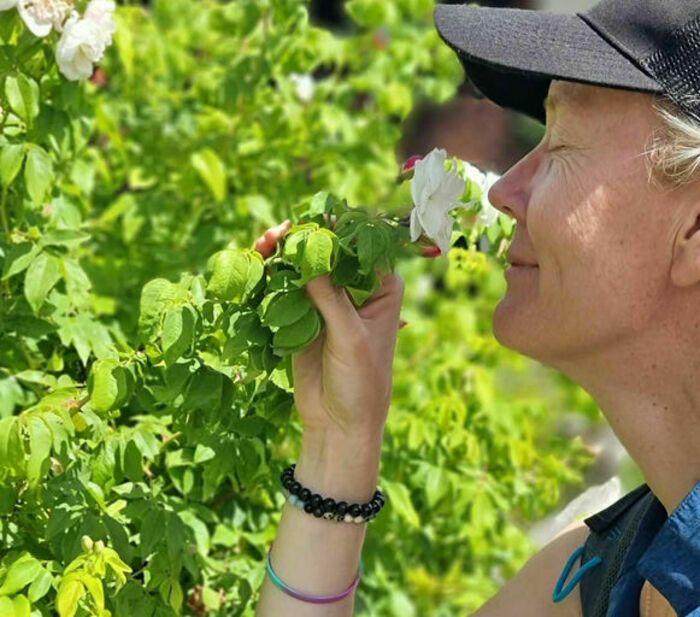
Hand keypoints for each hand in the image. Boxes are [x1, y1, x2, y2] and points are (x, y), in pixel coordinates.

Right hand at [253, 219, 405, 439]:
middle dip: (304, 238)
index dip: (336, 229)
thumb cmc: (361, 381)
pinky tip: (260, 265)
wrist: (338, 423)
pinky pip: (287, 289)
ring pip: (305, 266)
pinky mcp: (303, 317)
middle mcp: (356, 289)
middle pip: (329, 251)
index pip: (360, 247)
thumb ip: (329, 297)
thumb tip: (308, 253)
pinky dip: (273, 276)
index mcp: (382, 287)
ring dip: (285, 253)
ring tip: (265, 244)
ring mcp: (327, 302)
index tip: (310, 220)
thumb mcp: (350, 337)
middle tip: (280, 232)